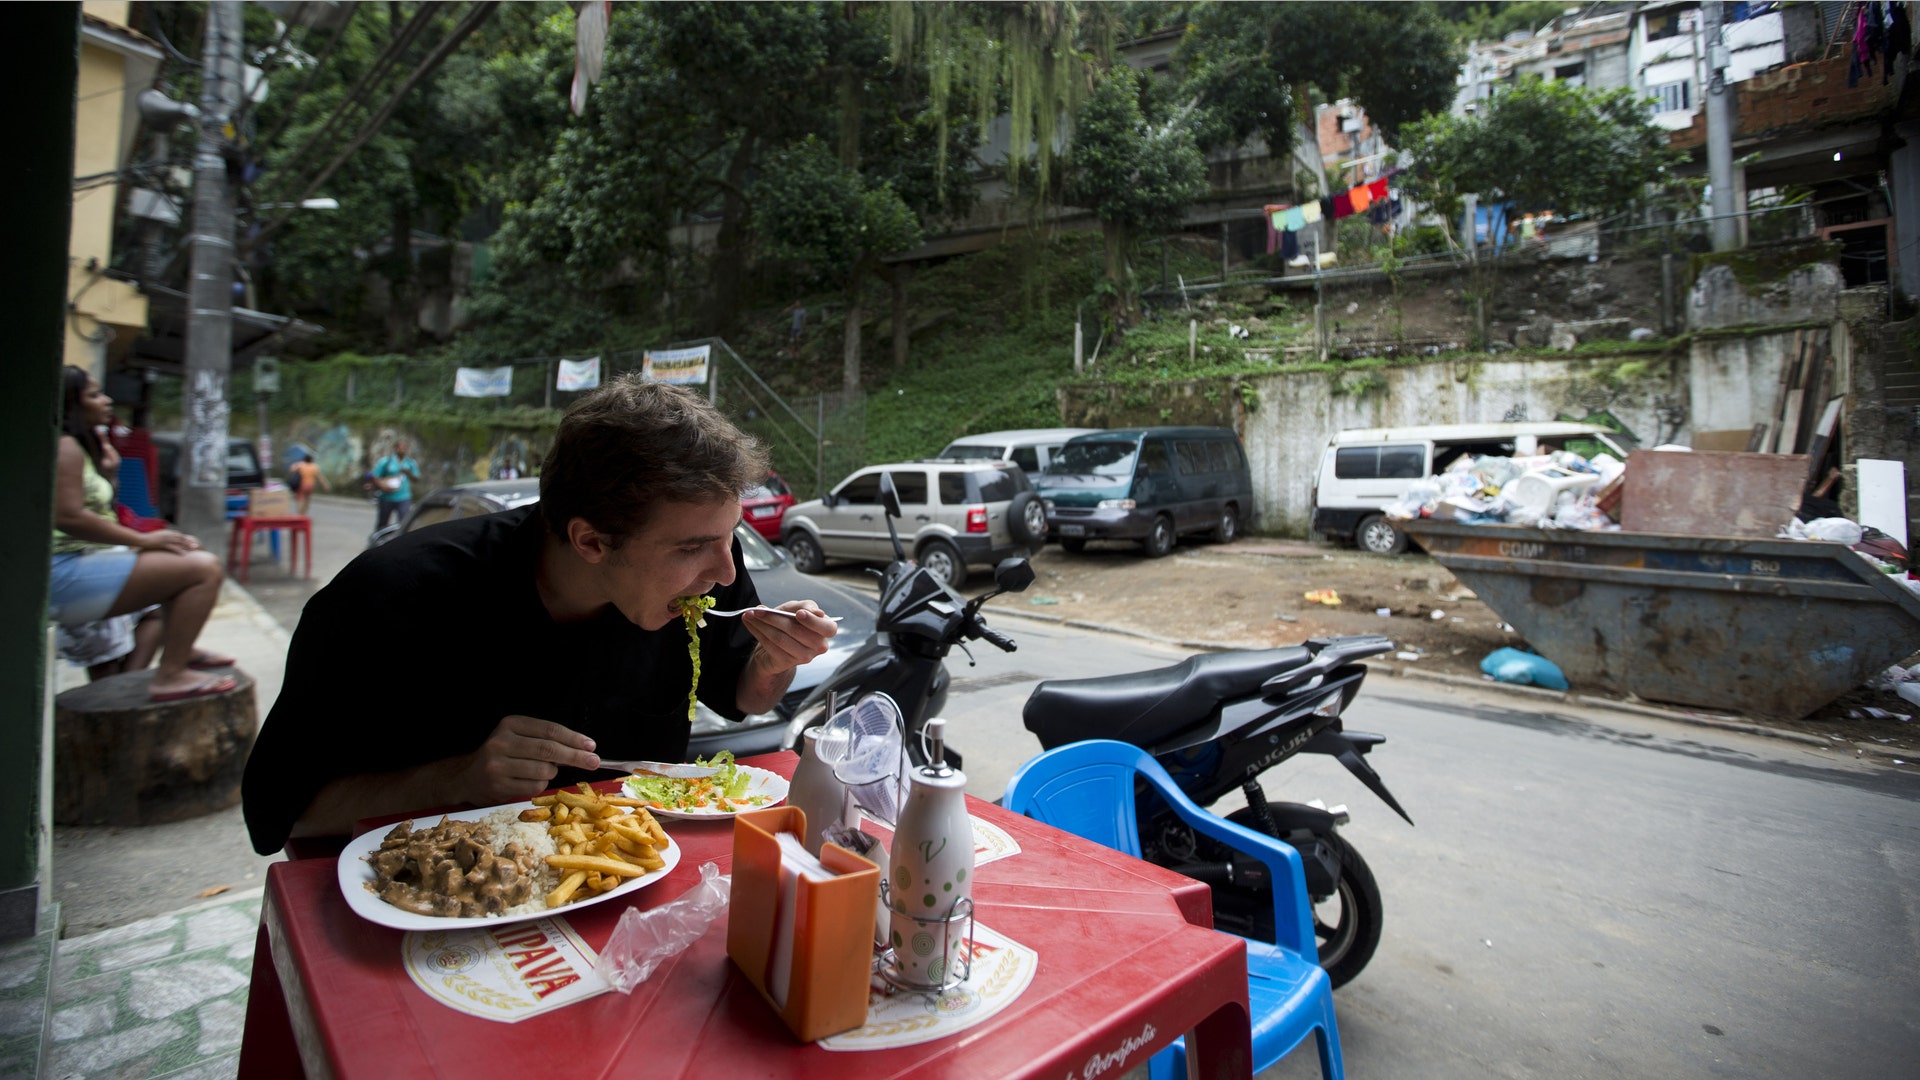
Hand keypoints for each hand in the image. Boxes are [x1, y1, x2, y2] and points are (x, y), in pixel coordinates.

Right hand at [138, 529, 199, 554]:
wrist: (140, 539)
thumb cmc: (147, 539)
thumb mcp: (157, 536)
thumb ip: (163, 537)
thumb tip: (166, 540)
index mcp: (167, 532)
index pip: (179, 535)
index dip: (185, 539)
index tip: (191, 542)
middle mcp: (168, 534)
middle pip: (181, 538)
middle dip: (189, 542)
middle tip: (196, 546)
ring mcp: (165, 539)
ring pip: (179, 542)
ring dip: (187, 546)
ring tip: (193, 549)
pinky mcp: (162, 544)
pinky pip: (173, 548)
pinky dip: (179, 551)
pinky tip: (184, 554)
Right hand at [445, 714, 600, 805]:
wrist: (467, 777)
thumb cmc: (502, 756)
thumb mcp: (518, 738)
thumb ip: (544, 740)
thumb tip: (582, 749)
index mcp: (510, 725)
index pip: (549, 730)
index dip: (573, 738)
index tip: (591, 745)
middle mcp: (501, 742)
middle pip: (549, 750)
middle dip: (576, 756)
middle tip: (594, 762)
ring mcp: (498, 765)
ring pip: (544, 771)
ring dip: (552, 773)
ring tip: (541, 771)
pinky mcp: (498, 785)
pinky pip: (535, 787)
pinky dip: (540, 785)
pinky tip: (528, 781)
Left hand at [741, 600, 837, 674]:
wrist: (778, 642)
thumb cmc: (792, 622)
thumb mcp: (797, 609)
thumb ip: (805, 606)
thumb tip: (815, 611)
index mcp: (826, 630)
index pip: (827, 628)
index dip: (813, 621)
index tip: (798, 614)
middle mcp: (818, 646)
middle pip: (796, 631)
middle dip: (774, 618)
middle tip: (758, 610)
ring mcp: (804, 657)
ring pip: (780, 638)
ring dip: (761, 625)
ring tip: (749, 614)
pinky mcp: (787, 663)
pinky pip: (770, 646)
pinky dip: (757, 632)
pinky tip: (749, 623)